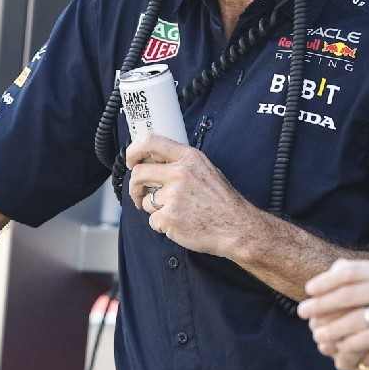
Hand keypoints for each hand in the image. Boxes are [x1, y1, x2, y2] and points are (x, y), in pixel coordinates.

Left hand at [126, 134, 262, 257]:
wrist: (237, 227)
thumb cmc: (222, 201)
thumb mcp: (206, 170)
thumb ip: (182, 163)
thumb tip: (155, 161)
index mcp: (189, 158)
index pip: (151, 142)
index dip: (134, 151)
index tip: (131, 160)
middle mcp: (180, 174)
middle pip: (139, 173)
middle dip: (135, 186)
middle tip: (139, 194)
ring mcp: (173, 196)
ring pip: (146, 200)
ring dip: (155, 209)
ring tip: (177, 212)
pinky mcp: (169, 218)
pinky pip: (153, 221)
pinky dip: (163, 225)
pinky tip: (180, 223)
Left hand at [298, 259, 368, 369]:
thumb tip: (336, 269)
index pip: (351, 271)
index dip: (325, 281)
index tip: (309, 290)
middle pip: (348, 293)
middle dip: (321, 303)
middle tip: (303, 312)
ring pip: (356, 318)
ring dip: (332, 328)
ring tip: (318, 335)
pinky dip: (350, 344)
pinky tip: (340, 349)